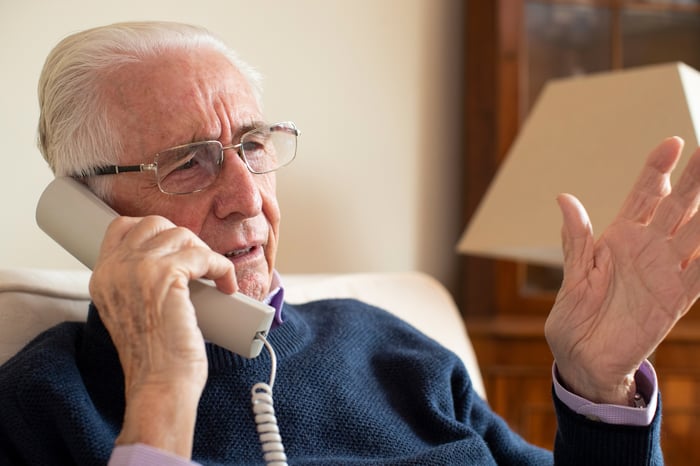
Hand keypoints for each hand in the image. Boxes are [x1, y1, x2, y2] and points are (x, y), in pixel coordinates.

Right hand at [89, 215, 235, 455]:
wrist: (159, 384)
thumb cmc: (154, 358)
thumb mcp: (131, 312)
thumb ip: (137, 284)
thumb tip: (174, 261)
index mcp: (103, 277)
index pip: (122, 226)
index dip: (155, 230)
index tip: (178, 248)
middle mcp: (115, 268)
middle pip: (154, 224)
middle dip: (184, 239)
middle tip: (200, 264)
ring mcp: (139, 269)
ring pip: (182, 235)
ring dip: (205, 254)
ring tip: (215, 277)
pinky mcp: (166, 275)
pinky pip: (205, 256)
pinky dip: (222, 268)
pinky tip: (227, 285)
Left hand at [545, 137, 699, 404]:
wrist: (583, 360)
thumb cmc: (574, 318)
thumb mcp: (574, 274)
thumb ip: (576, 238)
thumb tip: (565, 198)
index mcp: (618, 239)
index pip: (643, 196)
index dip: (657, 170)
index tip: (672, 143)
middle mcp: (647, 250)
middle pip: (677, 206)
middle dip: (694, 179)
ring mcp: (665, 272)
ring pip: (697, 232)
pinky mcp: (676, 299)